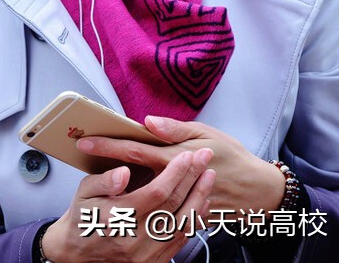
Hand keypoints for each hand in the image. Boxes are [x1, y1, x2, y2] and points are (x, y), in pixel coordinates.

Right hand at [40, 148, 213, 262]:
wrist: (80, 253)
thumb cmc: (82, 217)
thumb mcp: (83, 193)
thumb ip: (104, 181)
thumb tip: (124, 172)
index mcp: (119, 217)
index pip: (157, 192)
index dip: (175, 173)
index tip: (187, 155)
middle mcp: (137, 238)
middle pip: (175, 205)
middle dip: (193, 178)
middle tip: (204, 158)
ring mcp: (148, 253)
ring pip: (184, 223)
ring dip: (199, 197)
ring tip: (209, 177)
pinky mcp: (156, 261)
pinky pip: (182, 238)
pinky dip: (195, 219)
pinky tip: (201, 203)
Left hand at [78, 116, 284, 215]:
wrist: (258, 192)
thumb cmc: (232, 157)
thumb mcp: (206, 133)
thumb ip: (175, 129)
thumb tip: (148, 122)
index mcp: (174, 159)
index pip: (133, 151)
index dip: (107, 146)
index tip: (84, 142)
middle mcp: (171, 183)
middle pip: (128, 174)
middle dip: (101, 166)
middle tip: (80, 155)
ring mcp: (175, 202)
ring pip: (136, 196)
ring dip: (113, 186)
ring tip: (94, 174)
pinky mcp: (179, 217)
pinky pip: (153, 211)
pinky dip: (135, 203)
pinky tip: (120, 195)